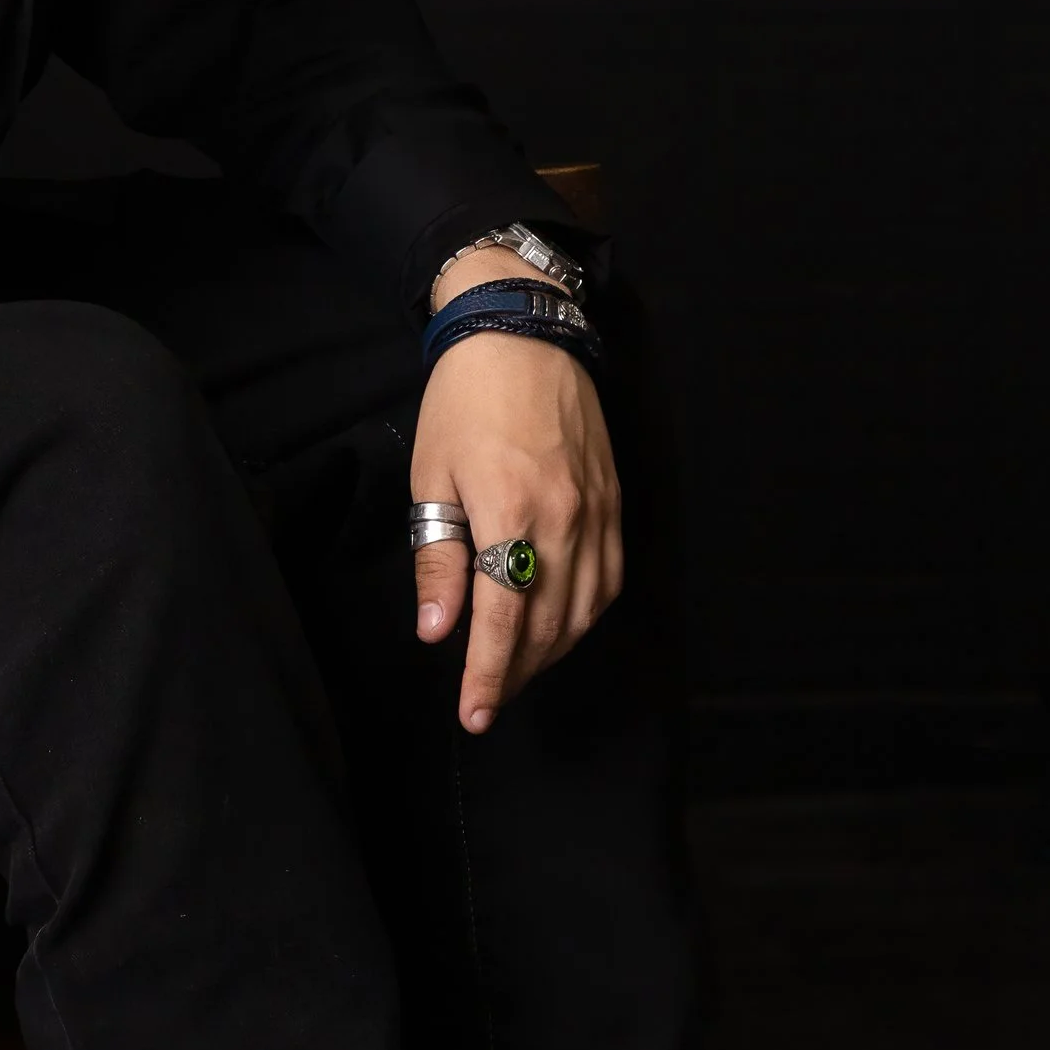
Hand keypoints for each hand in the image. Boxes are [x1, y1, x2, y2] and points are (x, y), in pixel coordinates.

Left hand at [412, 324, 622, 733]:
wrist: (524, 334)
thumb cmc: (464, 402)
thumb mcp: (433, 478)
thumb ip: (438, 560)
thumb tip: (437, 632)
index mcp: (512, 514)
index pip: (503, 621)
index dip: (488, 675)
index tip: (473, 715)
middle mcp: (567, 521)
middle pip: (548, 626)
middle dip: (516, 672)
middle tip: (484, 700)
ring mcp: (599, 514)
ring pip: (585, 611)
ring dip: (551, 651)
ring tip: (515, 670)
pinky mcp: (616, 504)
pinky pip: (608, 580)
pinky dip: (583, 615)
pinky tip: (557, 626)